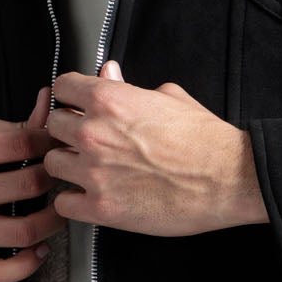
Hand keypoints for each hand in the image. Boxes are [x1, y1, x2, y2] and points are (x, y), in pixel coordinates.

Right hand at [0, 85, 69, 281]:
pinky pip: (6, 271)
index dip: (49, 143)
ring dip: (54, 221)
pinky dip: (31, 262)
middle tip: (63, 178)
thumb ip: (11, 127)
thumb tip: (49, 102)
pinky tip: (38, 248)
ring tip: (58, 211)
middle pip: (28, 184)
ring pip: (25, 230)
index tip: (58, 148)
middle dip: (54, 179)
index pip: (19, 143)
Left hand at [43, 61, 269, 235]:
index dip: (71, 96)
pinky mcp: (101, 208)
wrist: (229, 178)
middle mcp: (94, 133)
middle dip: (68, 132)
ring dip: (68, 167)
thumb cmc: (205, 140)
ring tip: (91, 171)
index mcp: (109, 100)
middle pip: (52, 126)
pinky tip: (92, 197)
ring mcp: (94, 172)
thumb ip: (129, 87)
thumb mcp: (169, 98)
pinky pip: (64, 203)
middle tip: (88, 141)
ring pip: (52, 165)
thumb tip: (110, 74)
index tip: (76, 105)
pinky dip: (75, 202)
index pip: (62, 87)